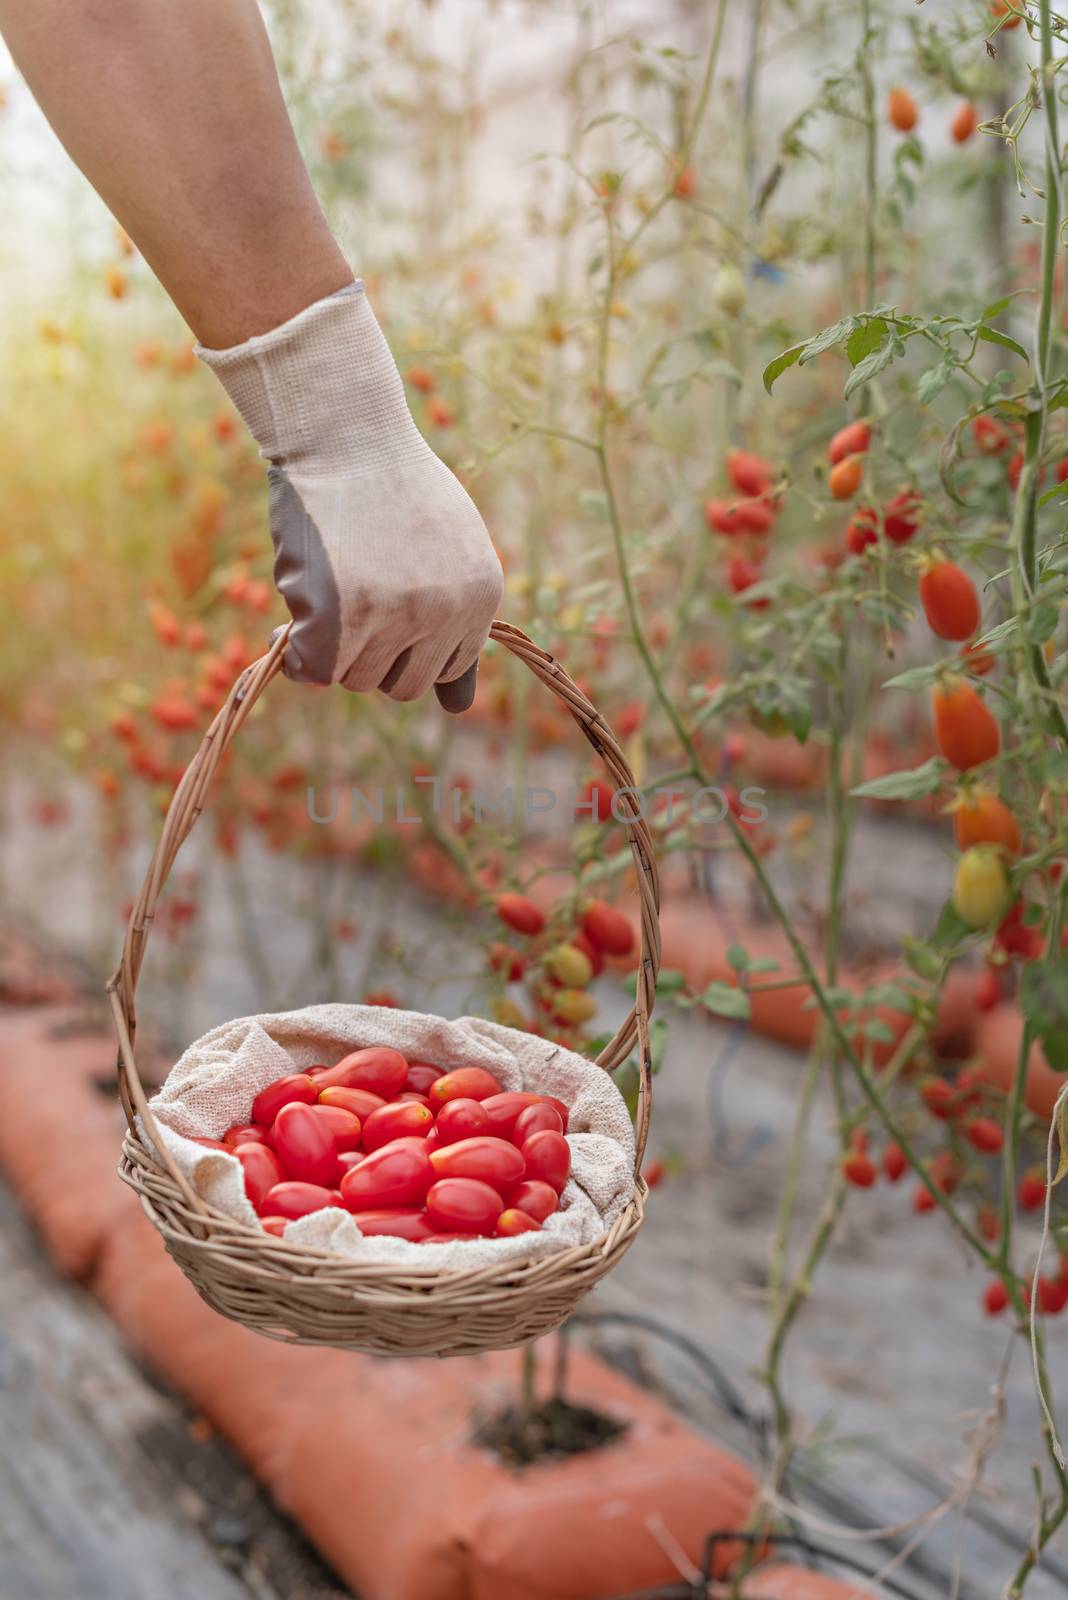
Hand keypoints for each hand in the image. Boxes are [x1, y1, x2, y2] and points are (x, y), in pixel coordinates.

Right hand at [198, 283, 502, 710]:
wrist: (345, 431)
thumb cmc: (393, 486)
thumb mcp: (451, 551)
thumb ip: (458, 629)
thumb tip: (460, 709)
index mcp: (481, 597)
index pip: (444, 671)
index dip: (405, 647)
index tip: (381, 611)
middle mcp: (445, 613)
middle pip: (399, 684)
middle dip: (369, 653)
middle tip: (349, 596)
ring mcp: (393, 617)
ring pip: (355, 678)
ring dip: (332, 645)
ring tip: (327, 584)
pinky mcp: (338, 617)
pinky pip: (311, 671)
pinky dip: (295, 655)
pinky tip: (292, 617)